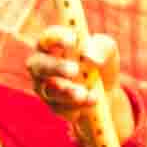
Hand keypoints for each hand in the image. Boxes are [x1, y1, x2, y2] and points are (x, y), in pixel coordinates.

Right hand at [26, 25, 139, 146]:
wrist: (107, 91)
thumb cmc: (101, 62)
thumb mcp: (108, 51)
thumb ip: (101, 48)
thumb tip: (89, 57)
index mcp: (52, 44)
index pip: (47, 38)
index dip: (57, 38)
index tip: (73, 39)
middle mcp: (41, 64)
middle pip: (38, 65)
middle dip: (56, 67)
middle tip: (74, 70)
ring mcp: (44, 86)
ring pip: (49, 90)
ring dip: (67, 92)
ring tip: (84, 93)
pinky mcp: (53, 105)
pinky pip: (60, 108)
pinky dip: (77, 106)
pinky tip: (92, 101)